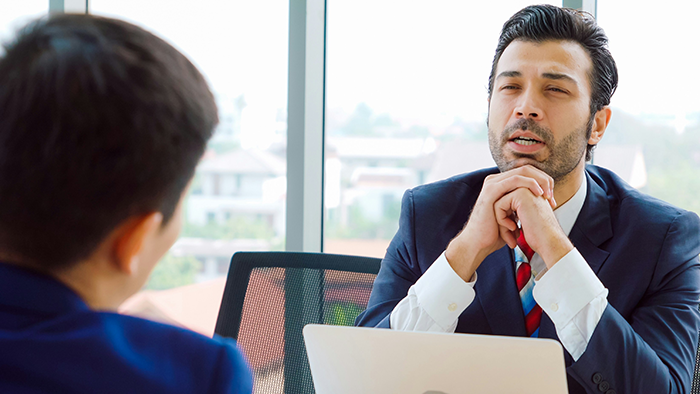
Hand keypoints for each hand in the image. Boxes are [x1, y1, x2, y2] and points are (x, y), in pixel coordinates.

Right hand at [445, 165, 555, 280]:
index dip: (543, 182)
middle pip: (527, 169)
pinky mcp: (492, 190)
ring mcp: (493, 183)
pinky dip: (529, 184)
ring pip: (523, 171)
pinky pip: (515, 180)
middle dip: (544, 181)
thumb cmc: (495, 233)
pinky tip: (538, 193)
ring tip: (547, 196)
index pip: (527, 174)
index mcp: (501, 185)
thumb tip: (538, 204)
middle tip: (552, 197)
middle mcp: (496, 181)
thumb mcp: (512, 216)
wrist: (479, 243)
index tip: (551, 199)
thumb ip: (521, 206)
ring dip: (539, 182)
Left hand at [494, 187, 572, 267]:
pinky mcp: (520, 194)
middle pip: (501, 203)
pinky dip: (502, 220)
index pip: (506, 203)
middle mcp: (528, 189)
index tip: (514, 232)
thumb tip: (497, 209)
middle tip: (511, 236)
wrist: (551, 242)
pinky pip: (498, 205)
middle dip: (503, 221)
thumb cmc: (539, 235)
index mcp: (530, 194)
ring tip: (512, 234)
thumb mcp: (524, 220)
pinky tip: (514, 228)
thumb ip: (513, 211)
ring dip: (501, 222)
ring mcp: (525, 189)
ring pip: (498, 204)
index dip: (506, 219)